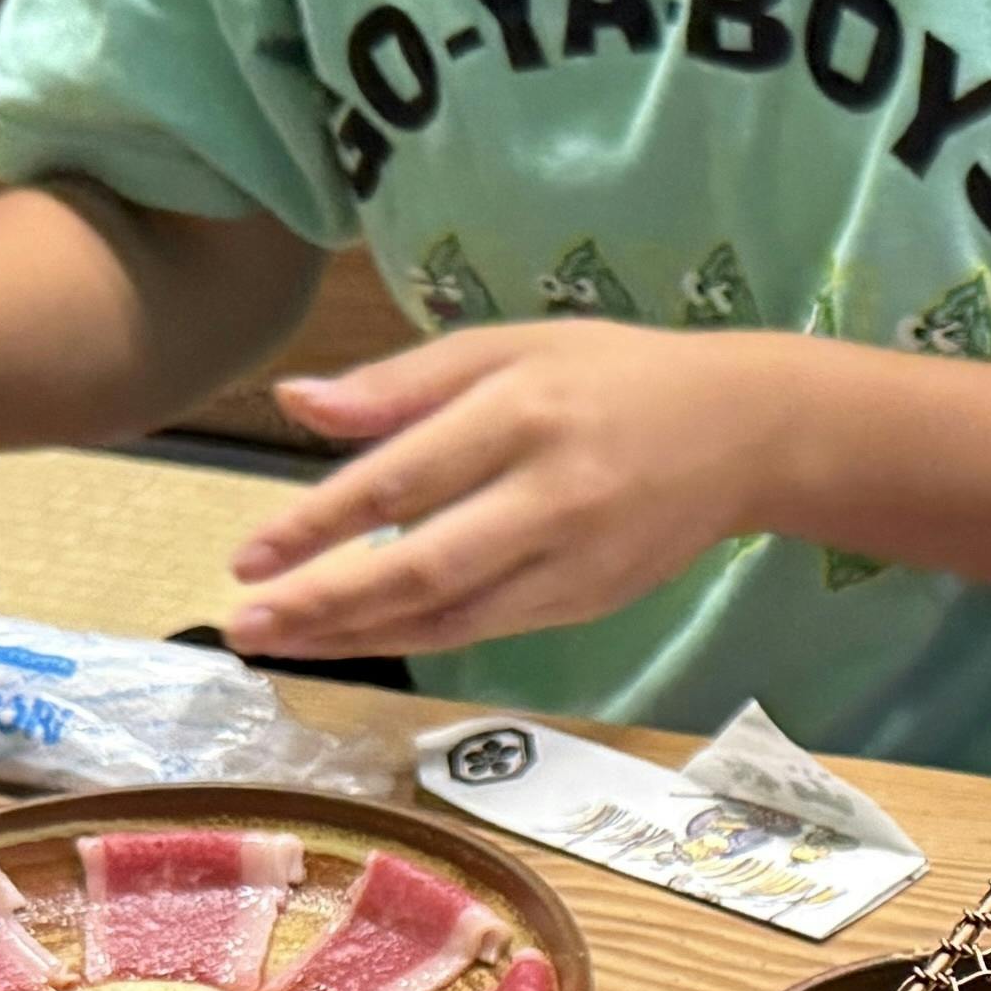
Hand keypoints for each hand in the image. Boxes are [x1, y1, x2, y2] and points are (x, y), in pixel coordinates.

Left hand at [227, 324, 827, 656]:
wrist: (746, 432)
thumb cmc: (615, 375)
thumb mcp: (511, 346)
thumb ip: (403, 381)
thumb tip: (294, 403)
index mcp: (523, 413)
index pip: (400, 479)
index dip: (316, 524)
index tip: (248, 555)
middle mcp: (549, 495)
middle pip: (421, 565)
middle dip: (324, 602)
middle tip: (245, 625)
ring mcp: (574, 560)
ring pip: (450, 616)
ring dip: (356, 635)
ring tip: (281, 643)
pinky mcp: (590, 602)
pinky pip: (485, 629)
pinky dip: (413, 637)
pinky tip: (356, 638)